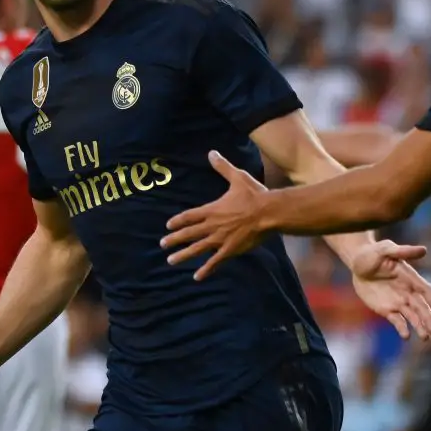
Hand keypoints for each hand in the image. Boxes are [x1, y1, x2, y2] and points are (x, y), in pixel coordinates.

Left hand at [162, 151, 269, 280]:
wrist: (268, 213)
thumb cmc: (254, 194)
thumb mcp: (237, 177)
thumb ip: (222, 167)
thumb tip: (212, 153)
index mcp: (212, 209)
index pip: (189, 216)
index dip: (178, 221)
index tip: (168, 225)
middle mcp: (212, 225)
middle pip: (189, 233)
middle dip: (174, 239)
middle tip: (162, 244)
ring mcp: (220, 239)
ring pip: (197, 249)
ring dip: (183, 255)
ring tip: (171, 261)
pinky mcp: (230, 250)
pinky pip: (215, 261)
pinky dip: (206, 269)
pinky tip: (197, 276)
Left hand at [347, 239, 430, 340]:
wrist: (357, 262)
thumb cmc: (373, 252)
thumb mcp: (386, 249)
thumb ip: (404, 251)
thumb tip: (424, 250)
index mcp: (411, 278)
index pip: (427, 291)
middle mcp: (408, 292)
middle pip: (422, 308)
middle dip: (429, 320)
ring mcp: (398, 302)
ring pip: (412, 317)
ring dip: (420, 327)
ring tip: (426, 338)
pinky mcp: (386, 309)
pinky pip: (397, 321)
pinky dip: (402, 328)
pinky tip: (405, 336)